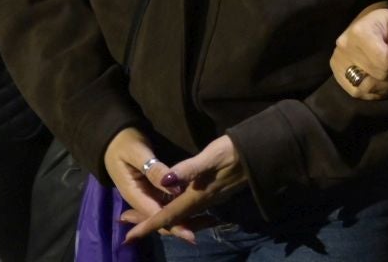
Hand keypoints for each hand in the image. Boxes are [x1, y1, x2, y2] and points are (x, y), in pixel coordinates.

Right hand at [103, 127, 200, 243]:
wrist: (114, 138)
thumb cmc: (124, 142)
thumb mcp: (138, 153)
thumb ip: (154, 170)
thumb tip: (173, 187)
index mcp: (133, 193)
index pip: (155, 214)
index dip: (173, 224)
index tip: (190, 232)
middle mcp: (140, 199)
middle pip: (162, 217)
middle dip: (182, 224)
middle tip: (207, 222)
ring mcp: (146, 195)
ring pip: (165, 211)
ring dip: (183, 216)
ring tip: (207, 217)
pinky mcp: (152, 189)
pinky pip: (166, 201)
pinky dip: (180, 204)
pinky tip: (197, 205)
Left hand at [124, 134, 246, 243]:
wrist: (262, 152)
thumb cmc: (234, 151)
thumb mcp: (210, 156)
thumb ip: (188, 169)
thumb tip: (165, 181)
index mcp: (197, 196)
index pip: (167, 216)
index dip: (147, 225)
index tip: (128, 236)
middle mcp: (203, 202)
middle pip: (171, 219)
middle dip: (148, 222)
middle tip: (125, 219)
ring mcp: (211, 199)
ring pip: (181, 215)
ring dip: (161, 216)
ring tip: (142, 214)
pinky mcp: (217, 193)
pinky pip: (192, 210)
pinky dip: (177, 211)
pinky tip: (173, 203)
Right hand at [331, 4, 387, 99]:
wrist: (363, 23)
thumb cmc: (382, 22)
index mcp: (360, 33)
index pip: (384, 61)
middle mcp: (345, 49)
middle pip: (377, 75)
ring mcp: (338, 63)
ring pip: (368, 87)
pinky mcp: (337, 74)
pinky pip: (359, 92)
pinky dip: (377, 93)